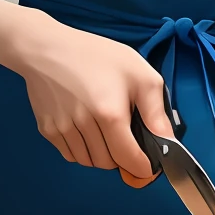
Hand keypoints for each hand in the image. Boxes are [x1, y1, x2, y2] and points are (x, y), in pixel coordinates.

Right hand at [10, 13, 172, 185]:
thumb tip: (167, 141)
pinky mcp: (47, 130)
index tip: (147, 164)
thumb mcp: (139, 74)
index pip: (130, 160)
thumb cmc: (95, 55)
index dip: (143, 167)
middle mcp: (84, 127)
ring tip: (102, 129)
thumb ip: (155, 112)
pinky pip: (70, 154)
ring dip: (100, 154)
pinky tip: (84, 128)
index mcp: (110, 114)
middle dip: (121, 156)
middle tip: (123, 134)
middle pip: (109, 164)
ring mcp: (63, 130)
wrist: (47, 47)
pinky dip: (81, 149)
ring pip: (88, 162)